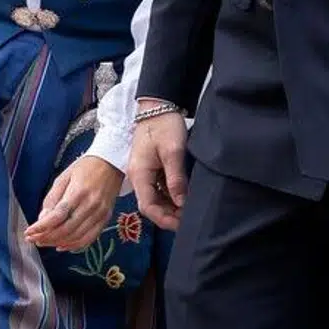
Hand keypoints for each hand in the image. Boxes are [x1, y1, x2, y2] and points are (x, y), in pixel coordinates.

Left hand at [25, 156, 123, 251]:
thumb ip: (52, 198)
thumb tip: (42, 219)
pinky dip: (74, 245)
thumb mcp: (64, 176)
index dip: (41, 227)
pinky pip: (89, 238)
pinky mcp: (105, 219)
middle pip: (66, 229)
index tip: (29, 232)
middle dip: (47, 237)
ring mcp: (100, 213)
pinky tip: (62, 245)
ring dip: (58, 243)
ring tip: (44, 242)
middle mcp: (91, 205)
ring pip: (76, 237)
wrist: (111, 163)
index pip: (58, 215)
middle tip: (33, 239)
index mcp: (78, 191)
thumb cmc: (85, 167)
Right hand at [128, 101, 187, 230]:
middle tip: (189, 218)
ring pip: (155, 198)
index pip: (148, 207)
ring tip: (189, 209)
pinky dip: (170, 195)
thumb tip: (181, 203)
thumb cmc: (164, 124)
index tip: (182, 223)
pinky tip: (183, 196)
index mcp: (140, 174)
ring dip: (170, 206)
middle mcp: (138, 176)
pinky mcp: (151, 167)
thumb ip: (176, 178)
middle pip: (151, 205)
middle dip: (169, 215)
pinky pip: (158, 188)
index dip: (164, 219)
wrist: (157, 104)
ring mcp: (144, 172)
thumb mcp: (173, 151)